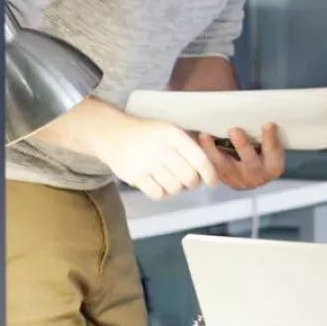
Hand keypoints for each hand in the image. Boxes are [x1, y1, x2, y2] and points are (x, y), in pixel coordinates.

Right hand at [98, 116, 219, 198]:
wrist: (114, 135)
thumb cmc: (148, 135)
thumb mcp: (169, 131)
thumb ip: (189, 146)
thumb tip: (212, 167)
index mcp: (173, 135)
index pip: (199, 159)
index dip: (210, 174)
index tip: (213, 182)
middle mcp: (161, 148)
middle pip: (189, 177)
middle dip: (193, 183)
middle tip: (189, 181)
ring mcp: (147, 163)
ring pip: (174, 188)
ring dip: (177, 188)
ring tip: (171, 180)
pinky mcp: (135, 176)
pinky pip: (158, 194)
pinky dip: (162, 192)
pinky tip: (159, 184)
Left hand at [196, 123, 285, 189]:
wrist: (254, 173)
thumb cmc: (265, 151)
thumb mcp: (271, 146)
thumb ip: (267, 136)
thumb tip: (259, 113)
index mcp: (273, 167)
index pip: (273, 152)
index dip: (270, 139)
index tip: (268, 123)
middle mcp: (257, 177)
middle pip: (250, 162)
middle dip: (241, 145)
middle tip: (233, 130)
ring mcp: (238, 181)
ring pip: (224, 167)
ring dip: (213, 151)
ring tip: (204, 135)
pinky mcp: (224, 179)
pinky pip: (213, 167)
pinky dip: (205, 154)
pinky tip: (198, 140)